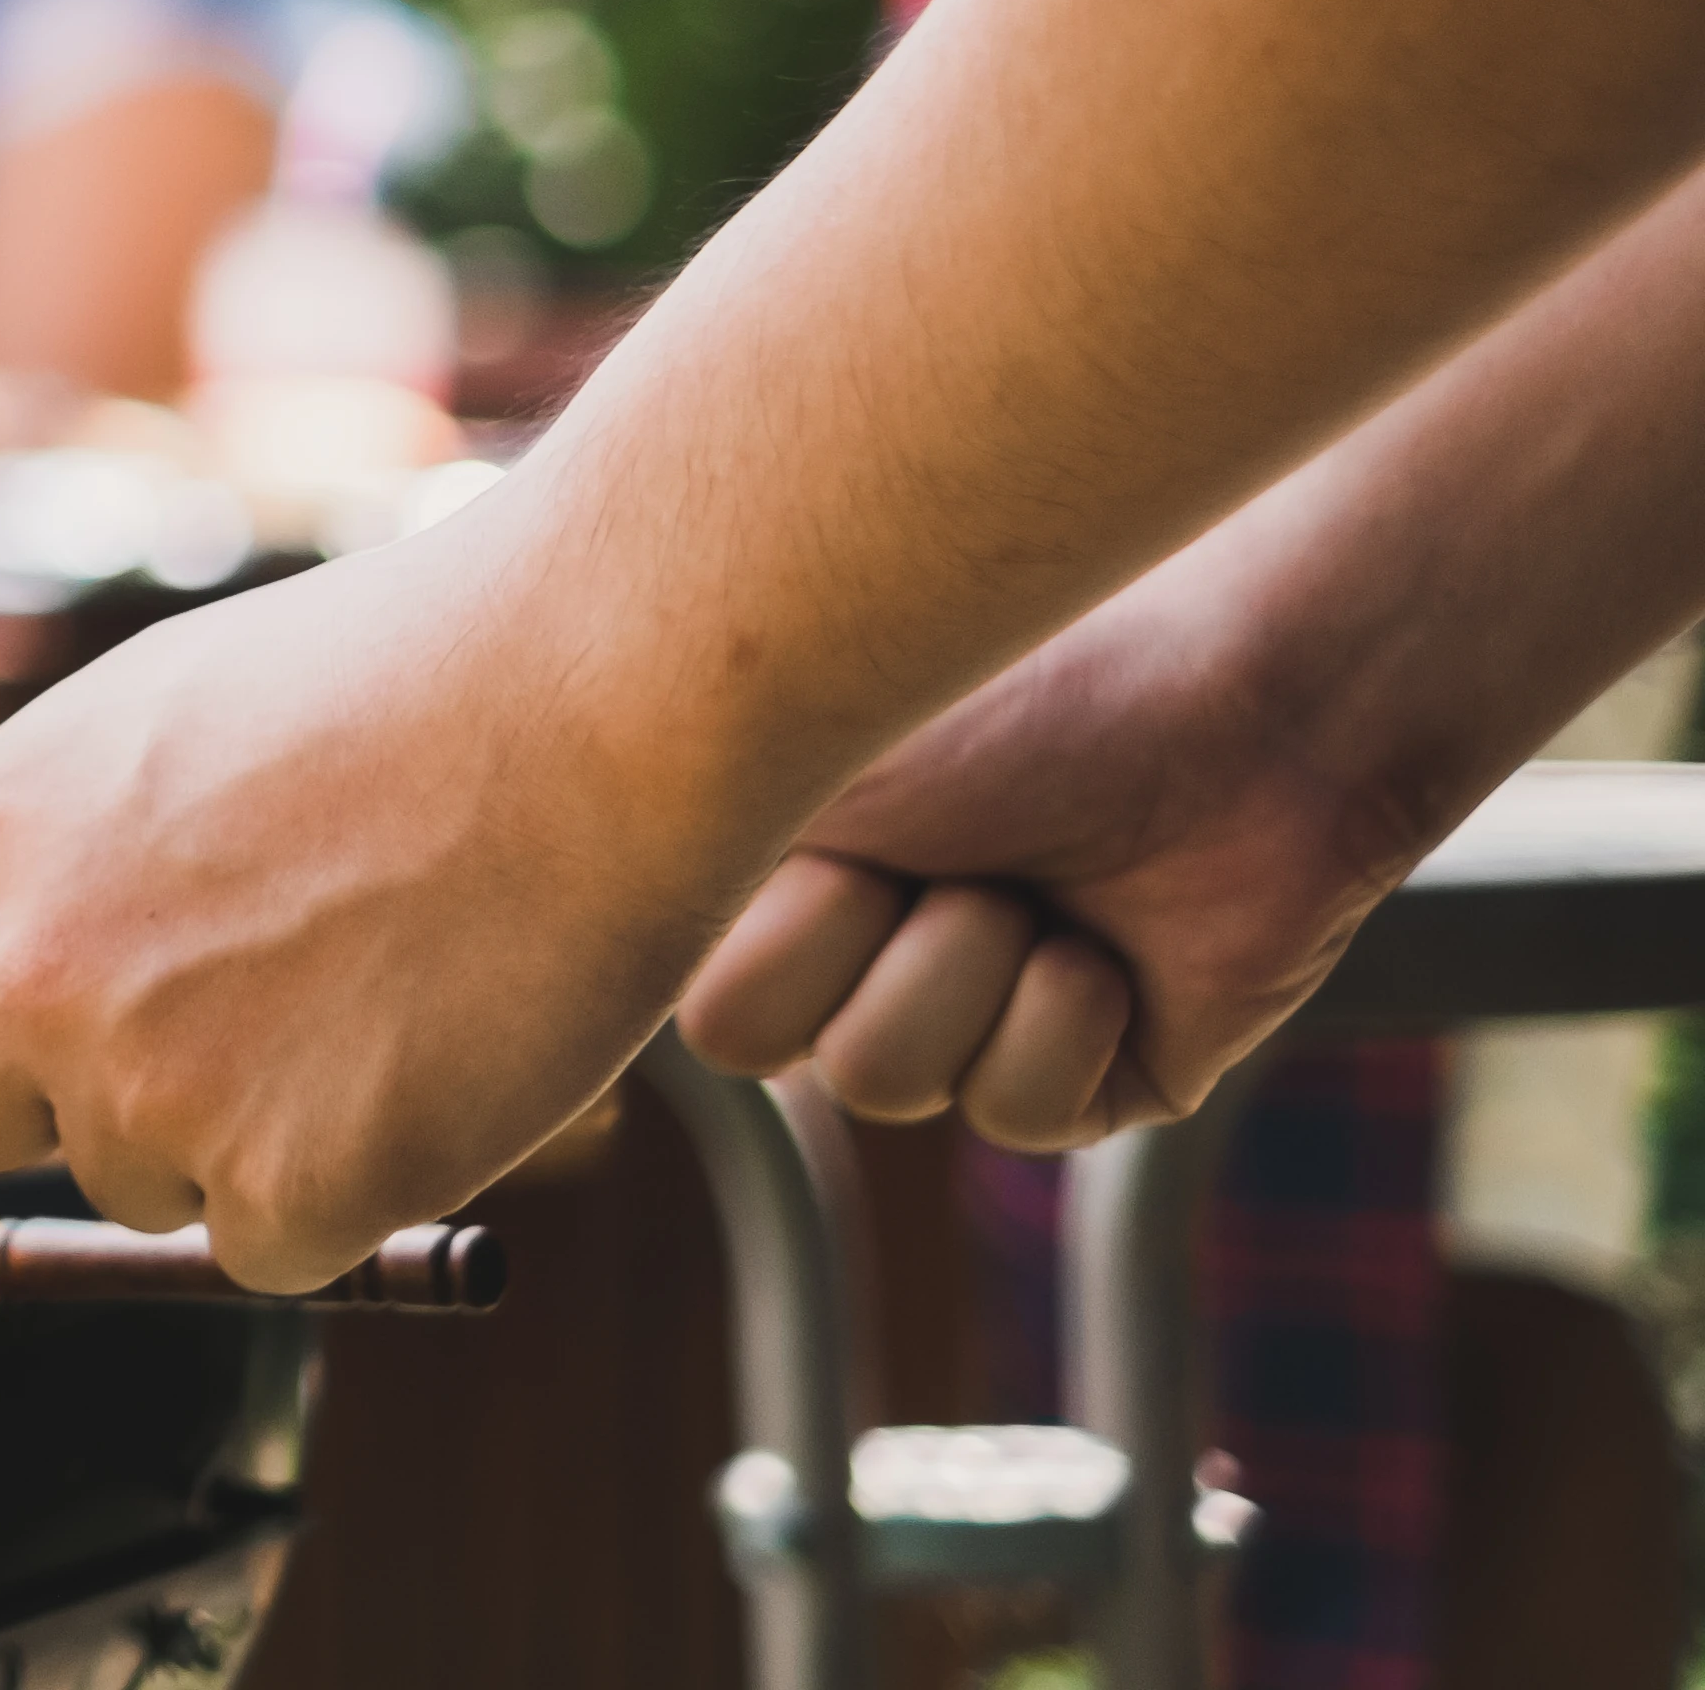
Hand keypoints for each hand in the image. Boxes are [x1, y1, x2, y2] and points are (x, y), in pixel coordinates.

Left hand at [0, 497, 768, 1287]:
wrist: (576, 697)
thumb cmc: (390, 688)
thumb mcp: (140, 733)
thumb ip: (43, 866)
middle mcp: (27, 977)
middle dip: (68, 1104)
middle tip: (216, 1022)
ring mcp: (146, 1092)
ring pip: (137, 1184)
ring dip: (226, 1133)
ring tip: (349, 985)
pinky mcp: (282, 1186)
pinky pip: (270, 1246)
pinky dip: (342, 1188)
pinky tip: (412, 1055)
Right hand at [676, 553, 1423, 1150]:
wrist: (1237, 710)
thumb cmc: (1026, 690)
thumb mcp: (814, 747)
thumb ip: (680, 828)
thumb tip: (566, 905)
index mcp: (781, 874)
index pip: (703, 997)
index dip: (772, 930)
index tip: (851, 838)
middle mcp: (862, 954)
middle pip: (783, 1054)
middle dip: (870, 945)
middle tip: (954, 854)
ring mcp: (972, 1024)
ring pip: (894, 1084)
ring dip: (972, 968)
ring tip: (1042, 887)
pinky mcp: (1087, 1081)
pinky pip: (1016, 1113)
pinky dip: (1062, 1019)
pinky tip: (1109, 950)